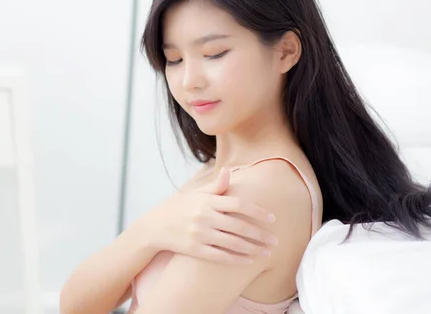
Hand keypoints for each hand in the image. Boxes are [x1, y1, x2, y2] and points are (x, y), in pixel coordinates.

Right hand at [142, 167, 277, 264]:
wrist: (155, 226)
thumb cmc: (180, 207)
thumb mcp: (196, 194)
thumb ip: (216, 186)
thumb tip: (229, 170)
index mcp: (207, 201)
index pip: (238, 204)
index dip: (257, 212)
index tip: (272, 219)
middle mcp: (204, 217)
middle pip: (239, 226)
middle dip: (260, 234)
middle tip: (275, 240)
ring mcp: (199, 234)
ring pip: (232, 243)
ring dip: (253, 249)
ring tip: (267, 253)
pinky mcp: (195, 249)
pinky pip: (220, 256)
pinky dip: (236, 260)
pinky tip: (249, 261)